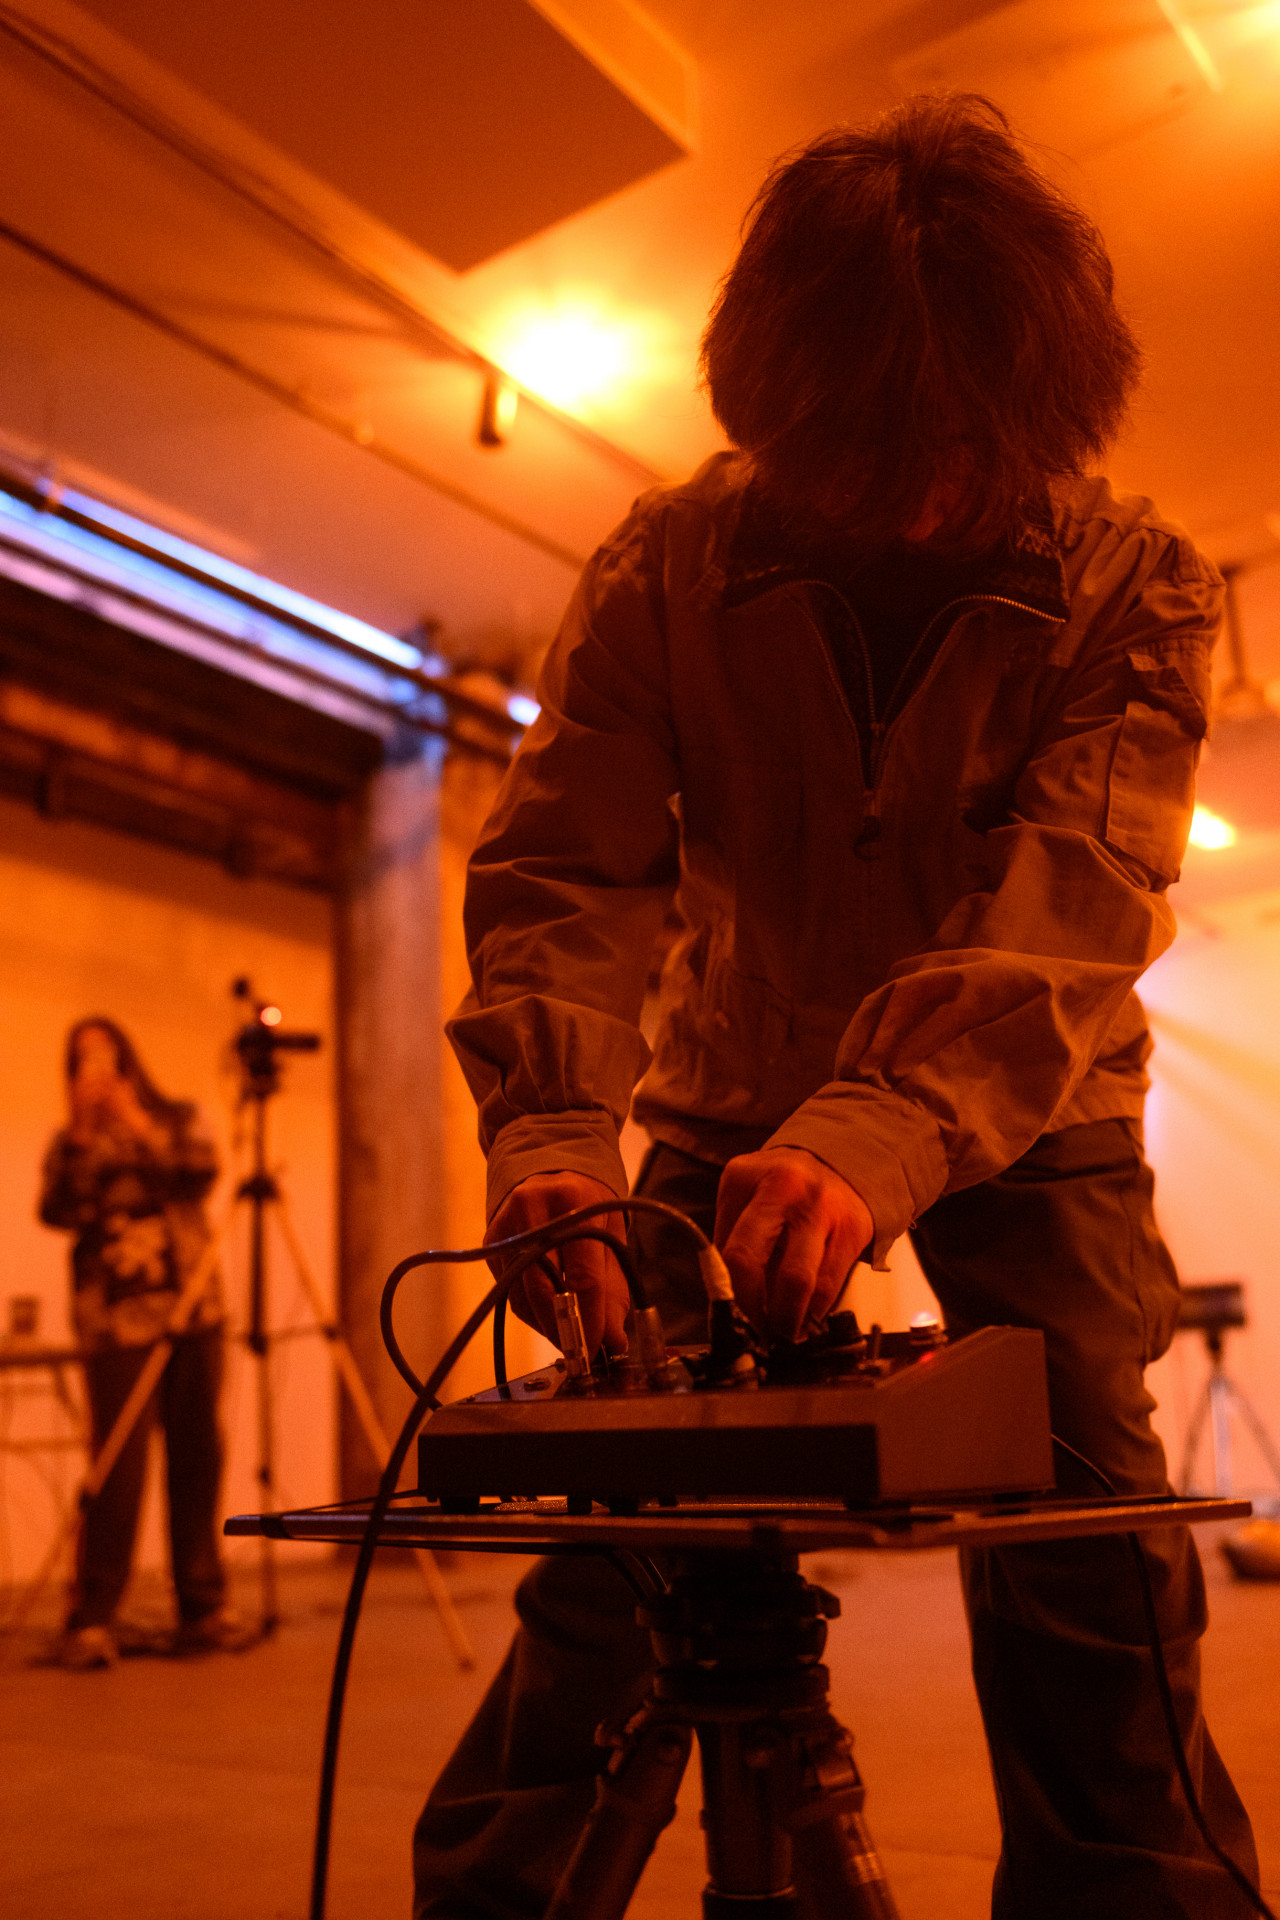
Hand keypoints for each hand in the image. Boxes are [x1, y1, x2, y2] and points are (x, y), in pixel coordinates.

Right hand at [486, 1171, 629, 1358]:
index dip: (590, 1320)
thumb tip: (613, 1341)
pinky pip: (509, 1290)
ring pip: (522, 1295)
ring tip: (567, 1334)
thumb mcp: (612, 1233)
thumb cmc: (588, 1203)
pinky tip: (547, 1311)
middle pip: (545, 1289)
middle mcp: (536, 1209)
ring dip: (546, 1324)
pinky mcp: (491, 1240)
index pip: (583, 1276)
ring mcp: (508, 1224)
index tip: (597, 1348)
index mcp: (577, 1202)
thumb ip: (614, 1288)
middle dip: (564, 1329)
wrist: (548, 1167)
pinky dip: (530, 1309)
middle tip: (580, 1352)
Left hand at [714, 1147, 872, 1339]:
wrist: (841, 1161)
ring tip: (780, 1333)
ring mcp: (822, 1207)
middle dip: (754, 1311)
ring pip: (799, 1282)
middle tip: (755, 1332)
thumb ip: (733, 1239)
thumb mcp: (746, 1196)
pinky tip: (806, 1318)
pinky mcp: (852, 1227)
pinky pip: (830, 1284)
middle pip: (755, 1263)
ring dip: (787, 1319)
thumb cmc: (783, 1188)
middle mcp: (783, 1189)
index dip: (730, 1295)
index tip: (730, 1319)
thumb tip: (728, 1300)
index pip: (729, 1250)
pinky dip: (814, 1311)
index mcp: (744, 1179)